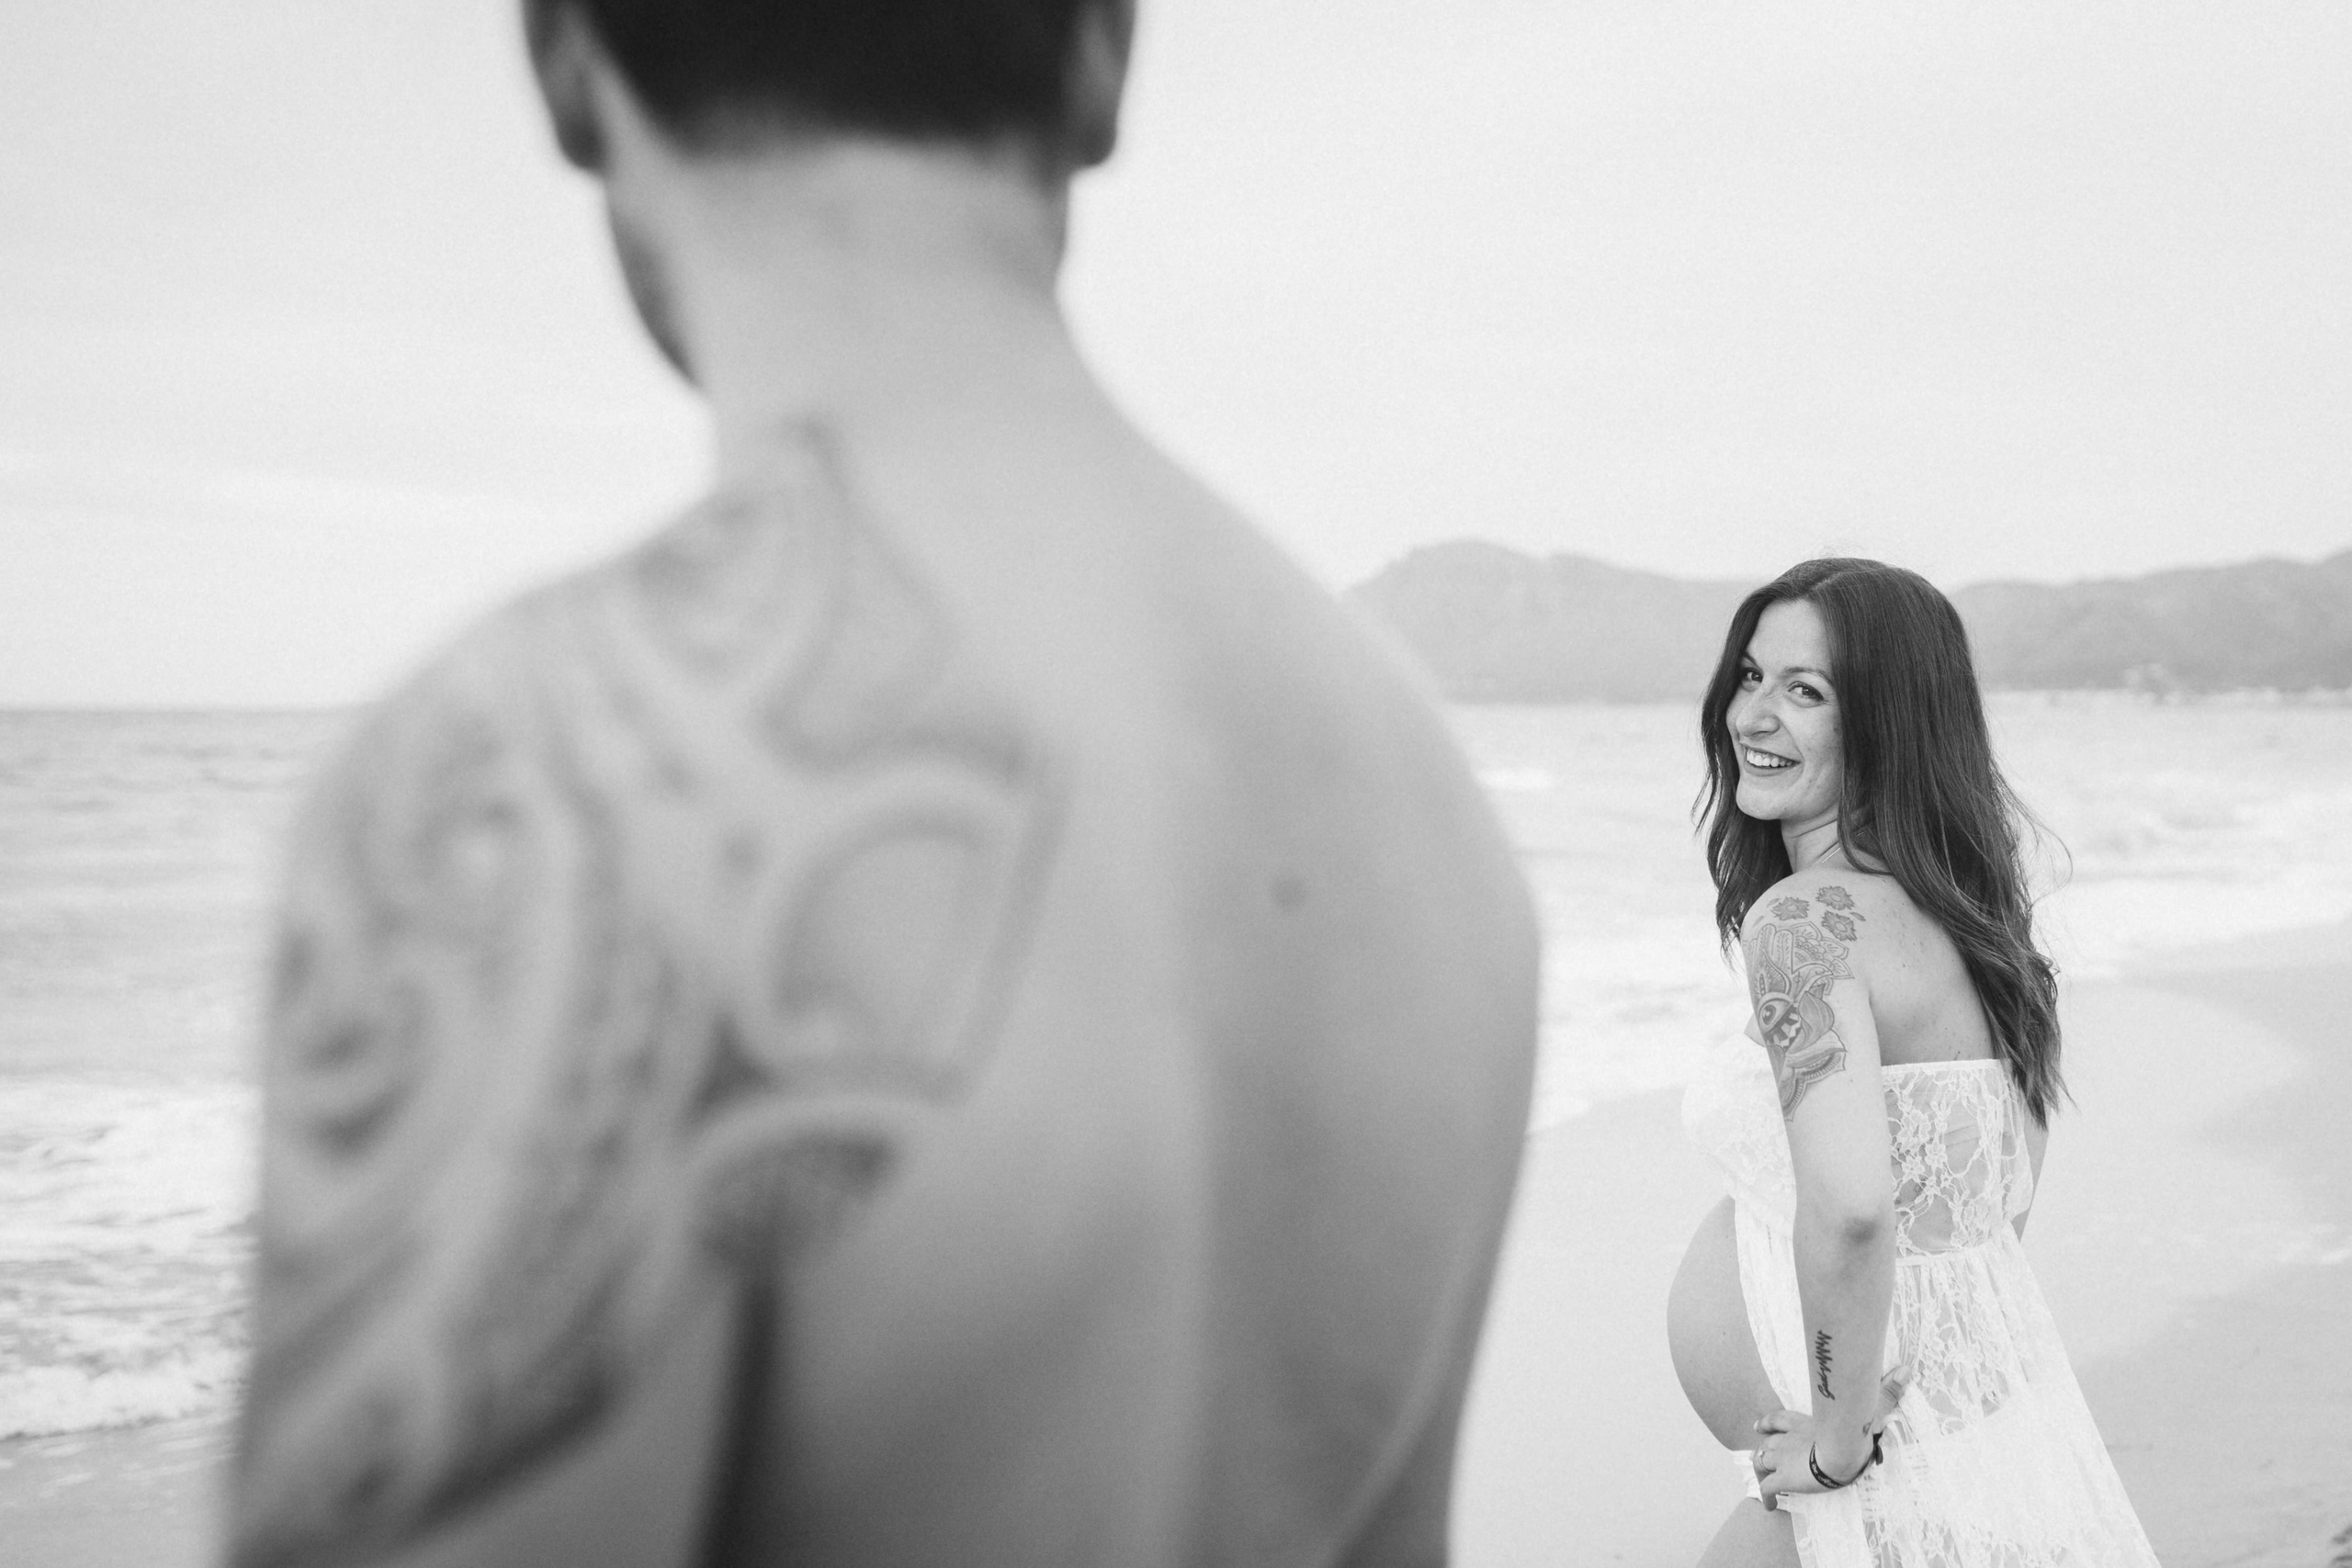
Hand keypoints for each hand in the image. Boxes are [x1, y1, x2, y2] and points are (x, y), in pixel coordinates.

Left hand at [1749, 1364, 1908, 1510]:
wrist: (1841, 1452)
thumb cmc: (1853, 1432)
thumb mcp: (1869, 1411)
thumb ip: (1886, 1392)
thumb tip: (1905, 1370)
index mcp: (1803, 1423)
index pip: (1779, 1419)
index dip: (1768, 1423)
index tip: (1759, 1426)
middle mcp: (1788, 1440)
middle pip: (1767, 1442)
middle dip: (1764, 1448)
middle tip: (1761, 1454)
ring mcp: (1783, 1459)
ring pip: (1761, 1462)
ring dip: (1761, 1469)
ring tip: (1763, 1478)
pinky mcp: (1783, 1479)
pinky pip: (1768, 1489)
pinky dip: (1767, 1496)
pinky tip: (1770, 1505)